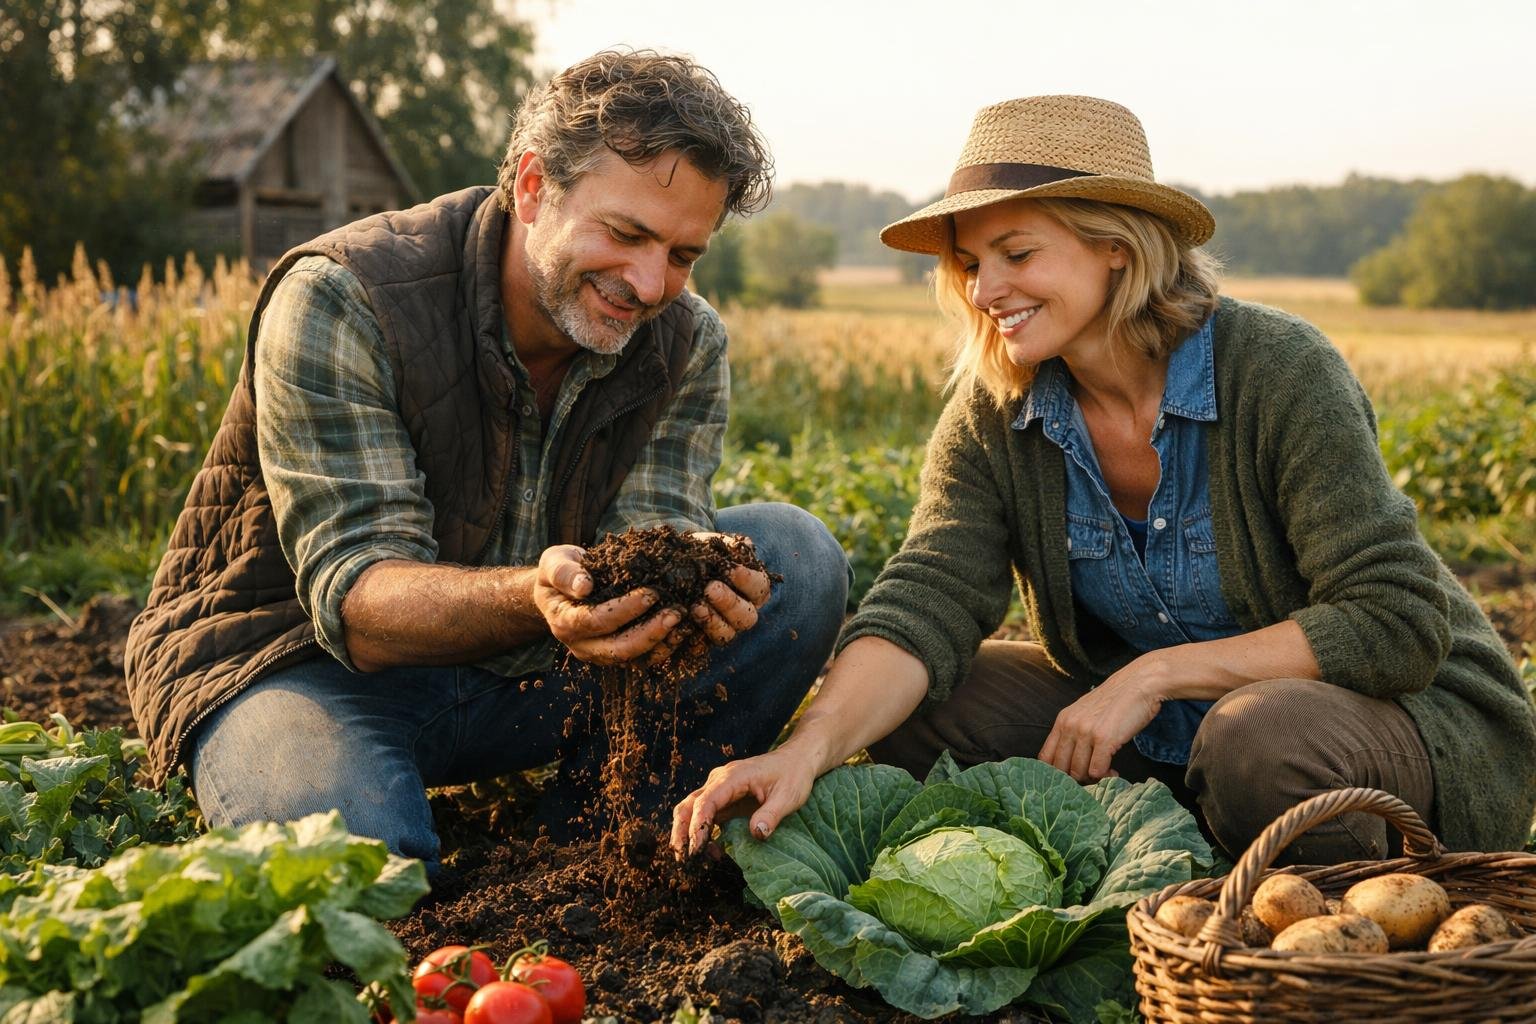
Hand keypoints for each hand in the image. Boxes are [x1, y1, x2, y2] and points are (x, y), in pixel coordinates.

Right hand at [533, 545, 681, 664]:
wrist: (561, 588)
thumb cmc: (560, 570)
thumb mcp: (554, 562)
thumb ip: (563, 572)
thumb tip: (584, 586)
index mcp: (564, 621)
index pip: (596, 621)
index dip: (624, 610)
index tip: (651, 594)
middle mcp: (581, 645)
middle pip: (618, 648)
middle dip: (649, 633)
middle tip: (676, 613)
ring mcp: (599, 653)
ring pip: (632, 658)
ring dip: (660, 644)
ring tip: (683, 624)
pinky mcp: (615, 654)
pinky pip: (641, 659)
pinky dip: (663, 649)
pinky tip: (682, 632)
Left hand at [650, 533, 770, 662]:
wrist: (678, 566)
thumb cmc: (703, 553)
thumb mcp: (715, 545)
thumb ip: (729, 547)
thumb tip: (745, 546)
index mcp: (753, 590)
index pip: (759, 587)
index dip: (748, 580)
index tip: (731, 569)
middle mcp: (743, 612)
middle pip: (746, 617)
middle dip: (729, 603)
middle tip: (710, 589)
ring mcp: (724, 628)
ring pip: (727, 634)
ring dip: (713, 622)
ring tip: (695, 606)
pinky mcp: (702, 639)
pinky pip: (702, 646)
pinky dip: (693, 640)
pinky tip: (683, 628)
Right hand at [670, 744, 818, 857]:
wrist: (795, 760)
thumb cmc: (793, 775)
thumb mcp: (788, 797)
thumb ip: (771, 815)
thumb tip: (756, 834)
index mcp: (733, 777)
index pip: (706, 801)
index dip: (698, 826)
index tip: (695, 849)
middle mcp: (719, 781)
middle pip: (689, 805)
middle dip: (681, 831)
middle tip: (681, 858)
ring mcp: (719, 789)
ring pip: (692, 810)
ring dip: (686, 833)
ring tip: (690, 859)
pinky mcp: (724, 799)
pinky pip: (705, 815)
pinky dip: (702, 833)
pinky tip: (712, 851)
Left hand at [1038, 652, 1170, 782]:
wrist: (1139, 683)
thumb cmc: (1116, 701)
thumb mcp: (1085, 713)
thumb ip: (1074, 732)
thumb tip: (1069, 762)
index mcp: (1062, 720)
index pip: (1045, 758)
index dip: (1056, 773)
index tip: (1072, 777)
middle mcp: (1070, 726)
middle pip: (1061, 769)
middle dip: (1076, 779)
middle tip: (1092, 776)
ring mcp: (1086, 732)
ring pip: (1079, 772)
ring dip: (1093, 778)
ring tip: (1106, 772)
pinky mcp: (1104, 738)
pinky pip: (1097, 771)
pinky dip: (1105, 776)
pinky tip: (1114, 770)